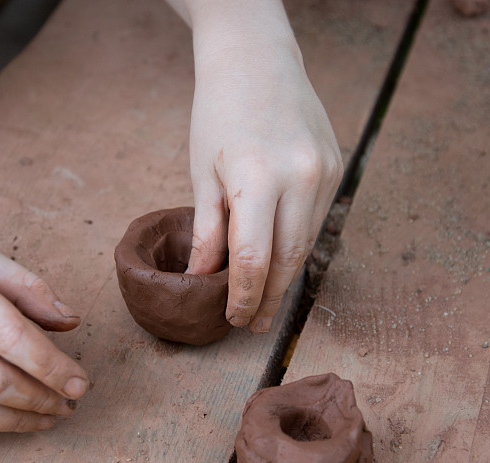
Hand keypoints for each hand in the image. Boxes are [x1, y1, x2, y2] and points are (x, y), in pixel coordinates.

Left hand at [184, 3, 342, 333]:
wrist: (257, 61)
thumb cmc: (218, 114)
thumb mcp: (203, 173)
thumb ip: (207, 230)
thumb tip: (203, 279)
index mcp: (258, 177)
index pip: (254, 259)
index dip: (244, 296)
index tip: (234, 319)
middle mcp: (301, 176)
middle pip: (288, 259)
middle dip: (269, 297)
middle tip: (253, 325)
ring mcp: (325, 172)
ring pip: (306, 242)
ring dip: (284, 275)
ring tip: (264, 301)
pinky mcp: (336, 167)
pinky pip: (316, 219)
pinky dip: (296, 243)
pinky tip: (280, 260)